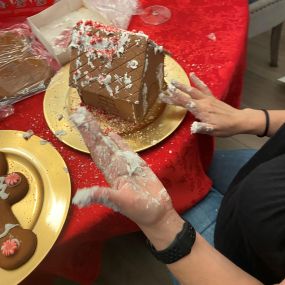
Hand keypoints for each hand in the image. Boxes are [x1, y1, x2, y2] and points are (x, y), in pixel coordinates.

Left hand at [70, 107, 174, 228]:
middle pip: (100, 144)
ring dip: (101, 133)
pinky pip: (126, 150)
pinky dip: (119, 141)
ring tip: (91, 119)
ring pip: (111, 145)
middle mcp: (114, 166)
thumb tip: (79, 196)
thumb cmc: (139, 209)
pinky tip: (111, 133)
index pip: (95, 151)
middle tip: (81, 113)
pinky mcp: (138, 164)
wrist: (157, 211)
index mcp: (108, 173)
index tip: (78, 124)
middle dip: (90, 130)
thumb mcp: (119, 202)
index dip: (87, 138)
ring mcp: (125, 164)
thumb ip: (102, 195)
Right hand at [159, 72, 245, 136]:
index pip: (184, 103)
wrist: (238, 120)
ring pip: (193, 90)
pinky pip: (203, 87)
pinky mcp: (212, 97)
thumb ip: (203, 128)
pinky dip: (197, 81)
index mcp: (201, 110)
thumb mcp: (214, 131)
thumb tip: (192, 127)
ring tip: (173, 80)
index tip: (164, 96)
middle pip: (186, 95)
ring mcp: (208, 98)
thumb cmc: (225, 127)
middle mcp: (203, 102)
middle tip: (164, 88)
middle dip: (175, 91)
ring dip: (182, 85)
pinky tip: (192, 75)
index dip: (173, 99)